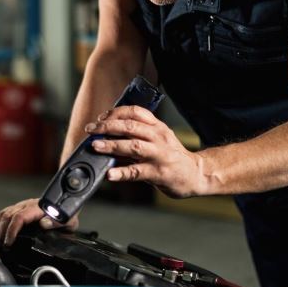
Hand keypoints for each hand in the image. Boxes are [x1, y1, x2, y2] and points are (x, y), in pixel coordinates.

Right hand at [0, 197, 78, 246]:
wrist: (65, 203)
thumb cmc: (66, 214)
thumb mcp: (68, 221)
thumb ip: (57, 222)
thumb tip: (44, 223)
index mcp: (39, 208)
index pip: (19, 217)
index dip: (12, 230)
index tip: (9, 242)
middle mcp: (27, 205)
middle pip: (8, 216)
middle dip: (2, 232)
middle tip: (3, 246)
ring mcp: (22, 206)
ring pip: (3, 214)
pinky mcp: (18, 208)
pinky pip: (4, 213)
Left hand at [85, 105, 206, 197]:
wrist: (196, 174)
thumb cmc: (172, 157)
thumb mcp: (158, 139)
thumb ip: (136, 136)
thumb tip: (108, 136)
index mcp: (157, 127)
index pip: (135, 112)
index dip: (115, 113)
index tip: (100, 118)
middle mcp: (158, 138)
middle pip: (130, 127)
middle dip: (107, 127)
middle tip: (91, 130)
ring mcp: (159, 155)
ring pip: (133, 146)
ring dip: (111, 146)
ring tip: (95, 147)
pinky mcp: (159, 173)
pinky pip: (138, 172)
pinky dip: (122, 173)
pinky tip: (110, 174)